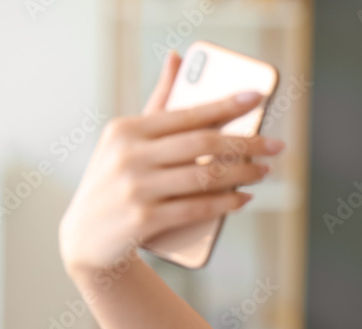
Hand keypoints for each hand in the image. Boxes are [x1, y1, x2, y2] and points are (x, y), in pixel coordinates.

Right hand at [58, 50, 284, 275]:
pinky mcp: (143, 220)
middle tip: (276, 145)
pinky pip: (196, 208)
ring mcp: (135, 189)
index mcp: (126, 130)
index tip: (257, 98)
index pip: (186, 114)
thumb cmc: (116, 180)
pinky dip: (225, 203)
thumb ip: (157, 102)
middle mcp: (129, 156)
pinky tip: (244, 198)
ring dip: (242, 174)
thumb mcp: (127, 140)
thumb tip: (178, 57)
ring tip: (263, 171)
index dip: (225, 105)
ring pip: (203, 177)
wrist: (86, 238)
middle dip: (245, 143)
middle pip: (201, 145)